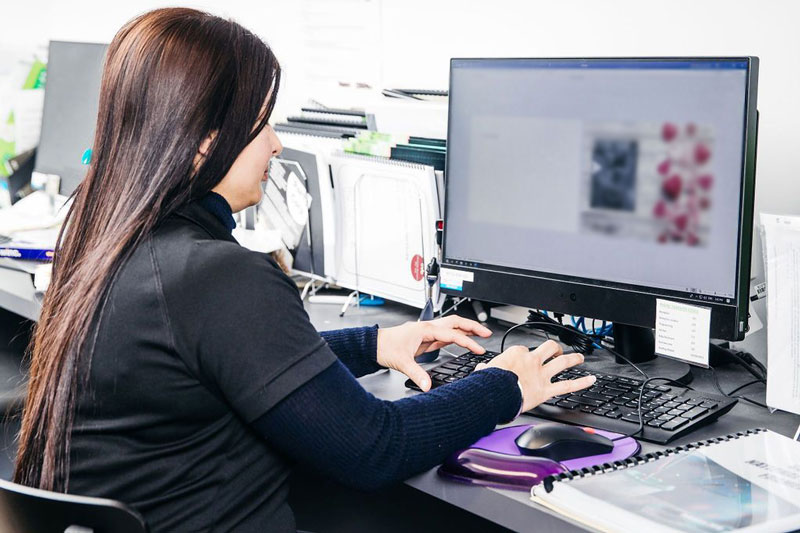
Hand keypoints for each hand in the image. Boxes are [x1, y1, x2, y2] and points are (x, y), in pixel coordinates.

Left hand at [377, 316, 491, 391]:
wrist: (374, 345)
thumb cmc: (385, 347)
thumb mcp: (402, 362)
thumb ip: (417, 374)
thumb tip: (427, 386)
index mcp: (425, 329)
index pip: (452, 334)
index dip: (468, 342)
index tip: (479, 349)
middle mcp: (428, 327)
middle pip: (456, 322)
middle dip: (473, 327)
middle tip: (487, 333)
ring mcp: (427, 331)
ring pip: (451, 326)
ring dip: (466, 329)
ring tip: (480, 334)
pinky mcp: (425, 338)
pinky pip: (445, 334)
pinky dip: (457, 336)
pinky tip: (462, 341)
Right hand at [475, 340, 595, 411]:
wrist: (494, 392)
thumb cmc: (489, 382)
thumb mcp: (484, 370)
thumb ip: (486, 368)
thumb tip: (482, 370)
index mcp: (516, 354)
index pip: (524, 349)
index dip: (526, 354)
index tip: (525, 358)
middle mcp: (531, 361)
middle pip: (548, 348)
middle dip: (556, 348)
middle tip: (558, 350)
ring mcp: (541, 374)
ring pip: (562, 361)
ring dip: (573, 358)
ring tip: (579, 358)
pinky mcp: (546, 390)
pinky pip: (568, 385)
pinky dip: (582, 382)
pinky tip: (591, 380)